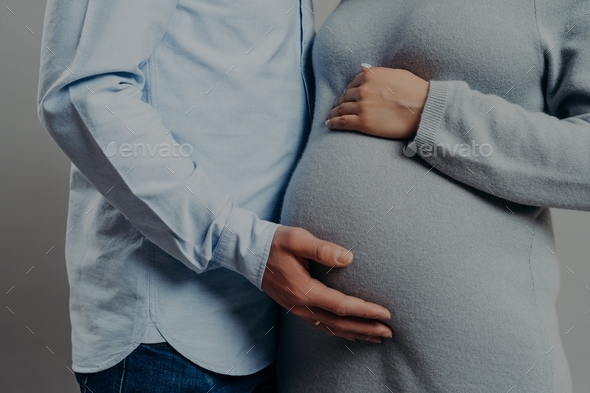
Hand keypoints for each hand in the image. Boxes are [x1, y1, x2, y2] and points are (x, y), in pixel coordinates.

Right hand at [262, 226, 392, 342]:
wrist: (249, 252)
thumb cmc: (274, 242)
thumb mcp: (297, 239)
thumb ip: (323, 249)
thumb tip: (348, 258)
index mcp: (303, 290)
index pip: (341, 306)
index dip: (365, 311)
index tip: (385, 313)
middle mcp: (301, 305)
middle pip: (339, 323)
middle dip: (366, 328)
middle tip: (389, 332)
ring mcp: (297, 309)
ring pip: (330, 328)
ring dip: (355, 333)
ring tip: (376, 336)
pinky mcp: (295, 307)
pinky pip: (321, 325)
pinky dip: (339, 331)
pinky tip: (350, 332)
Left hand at [326, 65, 428, 138]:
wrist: (425, 109)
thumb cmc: (416, 91)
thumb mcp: (396, 74)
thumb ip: (377, 72)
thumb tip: (363, 68)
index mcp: (371, 75)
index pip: (353, 83)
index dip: (348, 90)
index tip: (346, 96)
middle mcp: (364, 89)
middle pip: (346, 96)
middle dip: (340, 102)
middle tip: (337, 107)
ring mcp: (362, 106)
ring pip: (341, 109)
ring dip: (333, 112)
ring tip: (330, 116)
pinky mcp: (363, 122)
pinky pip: (342, 122)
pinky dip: (333, 123)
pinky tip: (328, 124)